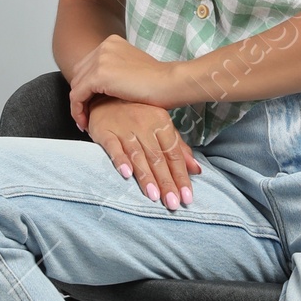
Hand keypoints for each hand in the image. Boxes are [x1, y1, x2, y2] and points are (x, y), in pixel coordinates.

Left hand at [66, 34, 180, 131]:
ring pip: (76, 86)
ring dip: (78, 106)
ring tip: (84, 121)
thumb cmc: (159, 82)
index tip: (90, 104)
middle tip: (85, 115)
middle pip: (79, 74)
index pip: (88, 66)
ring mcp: (100, 59)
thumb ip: (116, 71)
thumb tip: (104, 85)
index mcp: (112, 42)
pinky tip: (84, 122)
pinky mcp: (99, 76)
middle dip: (80, 96)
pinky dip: (78, 110)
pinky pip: (77, 95)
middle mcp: (104, 46)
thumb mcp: (132, 69)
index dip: (86, 87)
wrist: (170, 83)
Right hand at [84, 97, 201, 208]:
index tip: (187, 197)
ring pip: (138, 155)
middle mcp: (144, 125)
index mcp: (161, 123)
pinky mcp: (105, 131)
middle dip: (166, 183)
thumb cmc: (135, 114)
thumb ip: (177, 147)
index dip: (181, 176)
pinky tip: (126, 174)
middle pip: (158, 158)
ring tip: (154, 197)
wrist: (104, 97)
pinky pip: (113, 147)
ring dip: (146, 177)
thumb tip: (196, 170)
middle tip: (173, 204)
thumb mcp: (159, 126)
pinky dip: (120, 160)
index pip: (174, 154)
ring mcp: (124, 128)